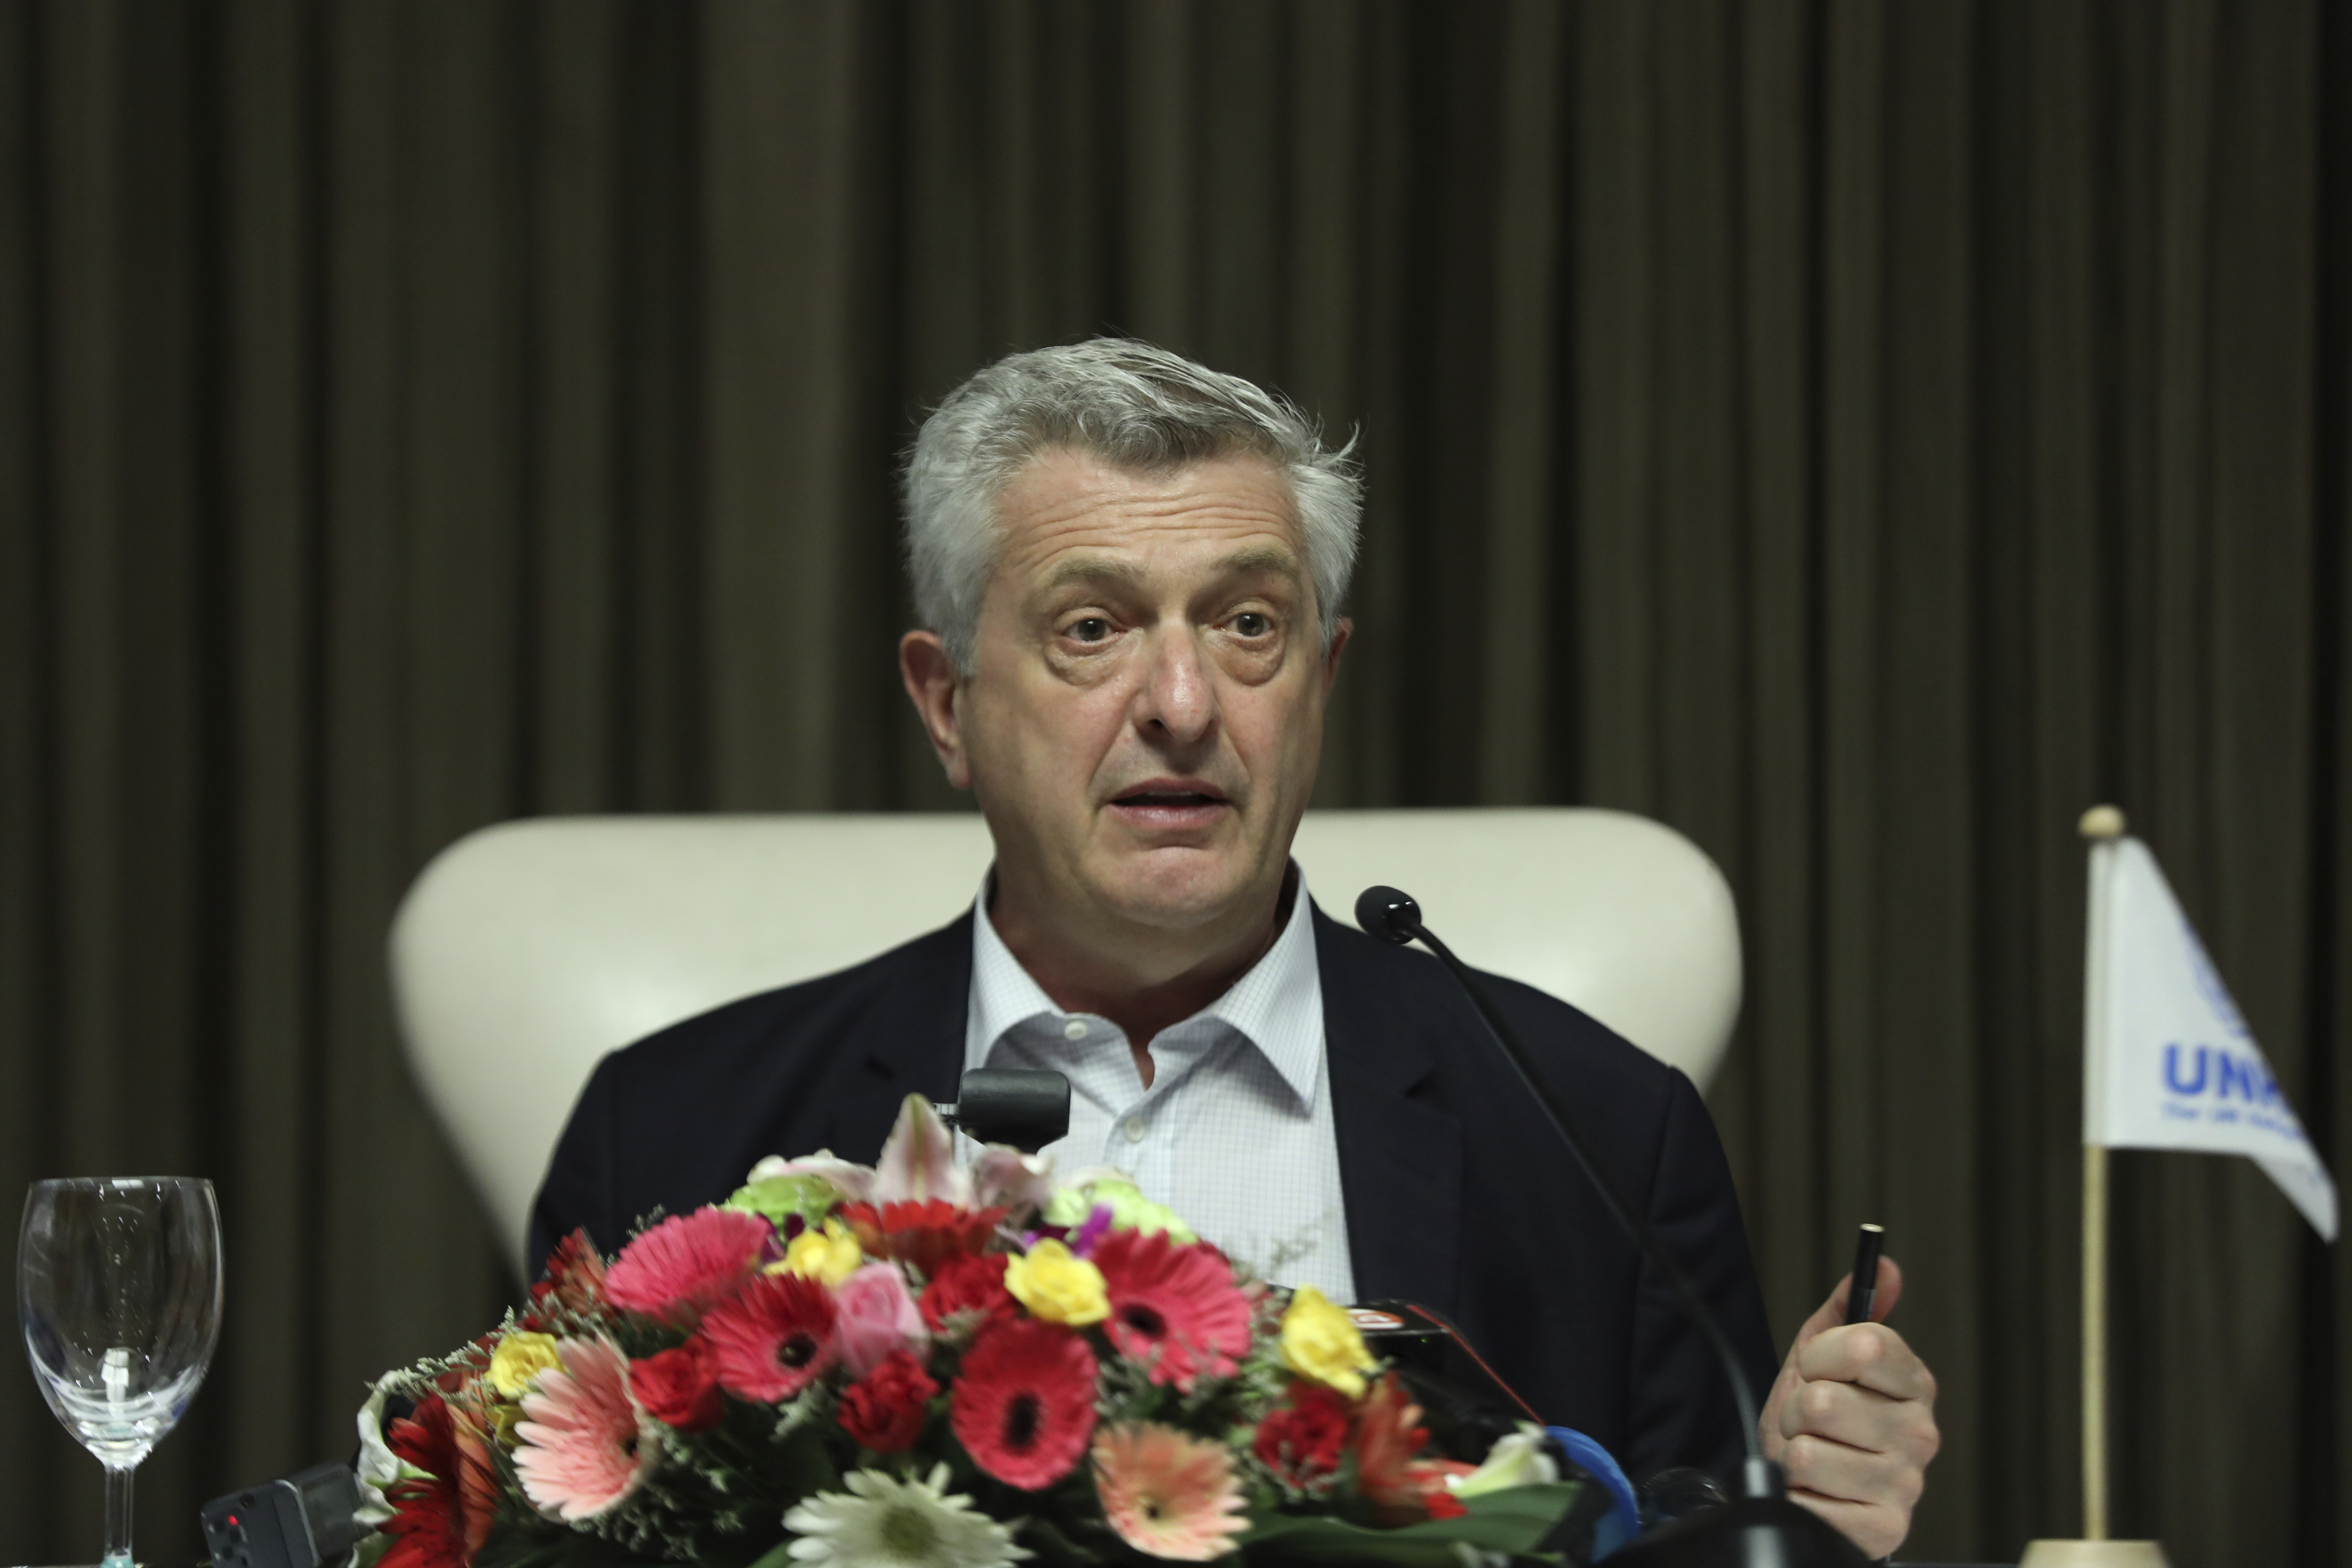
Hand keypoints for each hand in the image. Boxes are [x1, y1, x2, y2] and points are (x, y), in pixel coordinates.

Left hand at [1758, 1257, 1939, 1559]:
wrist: (1804, 1484)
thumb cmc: (1817, 1420)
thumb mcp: (1820, 1355)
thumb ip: (1848, 1308)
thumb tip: (1885, 1265)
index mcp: (1913, 1384)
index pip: (1864, 1344)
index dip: (1820, 1356)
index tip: (1818, 1369)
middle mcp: (1919, 1434)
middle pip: (1825, 1401)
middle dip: (1797, 1410)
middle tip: (1809, 1423)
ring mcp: (1906, 1484)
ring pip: (1809, 1452)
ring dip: (1794, 1455)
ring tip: (1812, 1458)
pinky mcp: (1884, 1528)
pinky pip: (1813, 1502)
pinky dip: (1800, 1498)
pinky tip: (1817, 1495)